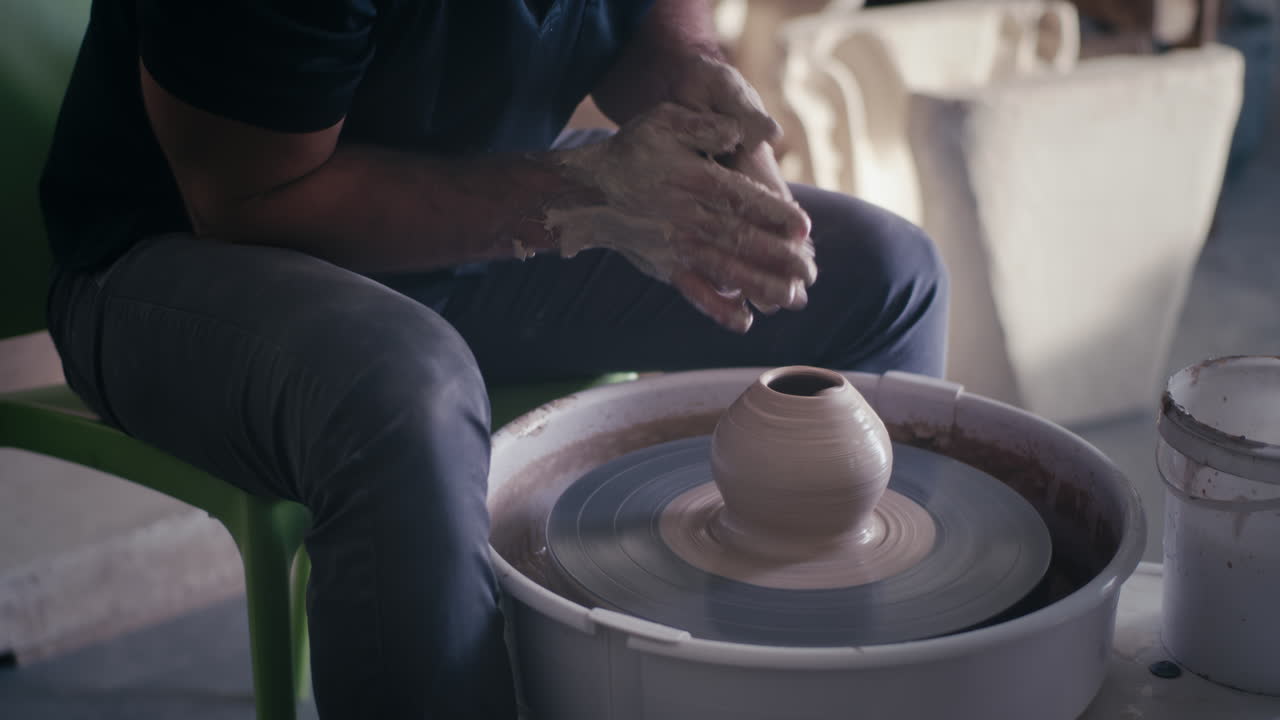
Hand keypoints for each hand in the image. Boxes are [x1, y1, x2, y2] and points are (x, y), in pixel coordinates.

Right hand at [547, 102, 814, 332]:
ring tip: (795, 300)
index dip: (776, 214)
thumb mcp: (664, 121)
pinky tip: (745, 322)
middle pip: (743, 241)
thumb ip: (705, 127)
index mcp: (695, 181)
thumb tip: (742, 132)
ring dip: (762, 288)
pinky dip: (719, 308)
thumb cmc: (630, 153)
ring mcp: (678, 247)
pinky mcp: (666, 267)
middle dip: (781, 259)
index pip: (744, 199)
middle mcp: (690, 218)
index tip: (805, 228)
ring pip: (727, 270)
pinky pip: (695, 292)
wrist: (587, 195)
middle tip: (812, 273)